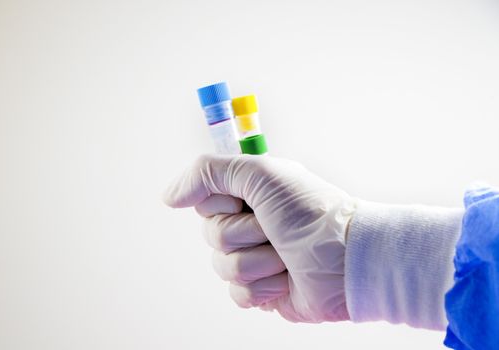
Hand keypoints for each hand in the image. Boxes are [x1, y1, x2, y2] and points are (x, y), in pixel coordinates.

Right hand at [163, 154, 355, 322]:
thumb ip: (209, 172)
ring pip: (222, 266)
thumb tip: (168, 196)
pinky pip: (237, 293)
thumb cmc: (311, 212)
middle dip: (245, 234)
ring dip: (259, 262)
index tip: (247, 201)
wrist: (347, 262)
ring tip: (287, 256)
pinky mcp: (262, 289)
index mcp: (249, 193)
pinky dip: (264, 288)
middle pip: (211, 234)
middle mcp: (249, 222)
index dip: (221, 203)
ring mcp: (255, 257)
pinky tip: (286, 280)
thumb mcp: (261, 174)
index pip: (205, 198)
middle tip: (275, 229)